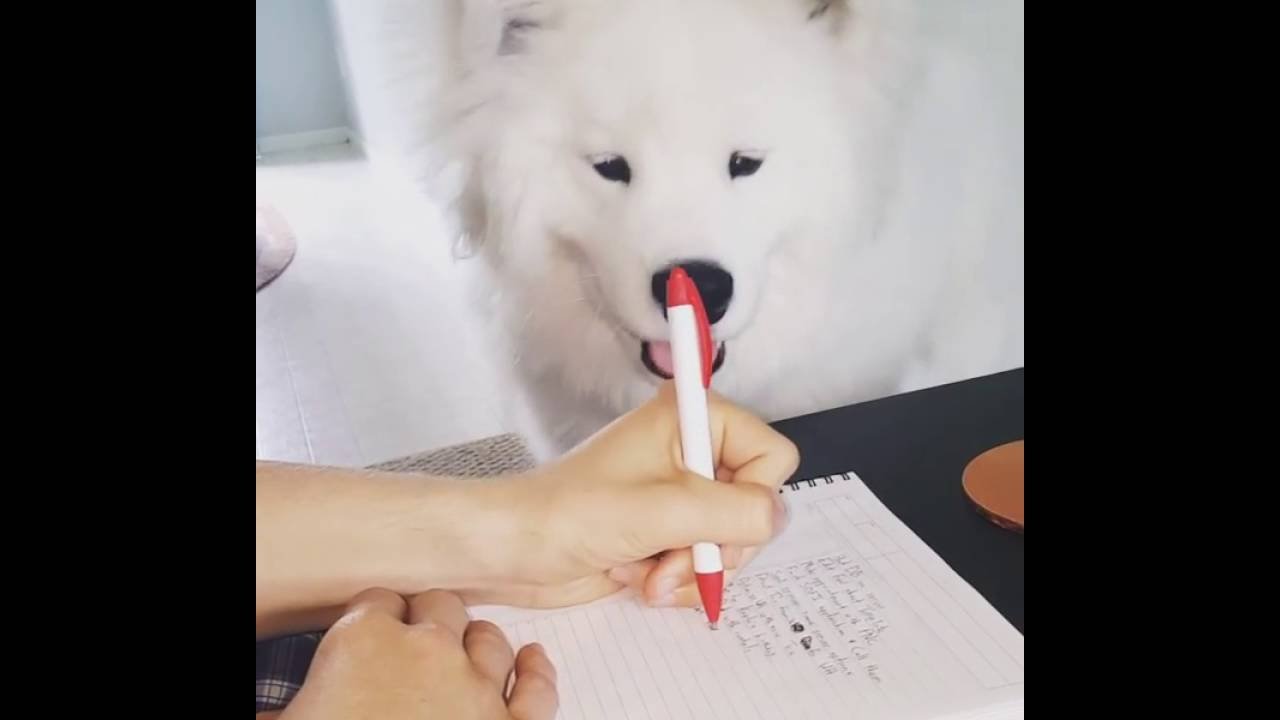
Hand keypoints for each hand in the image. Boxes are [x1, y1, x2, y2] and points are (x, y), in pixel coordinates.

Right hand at [280, 589, 556, 719]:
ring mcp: (475, 688)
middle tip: (414, 643)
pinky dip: (538, 674)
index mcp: (364, 640)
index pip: (376, 601)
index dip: (375, 617)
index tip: (373, 631)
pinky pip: (536, 692)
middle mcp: (427, 650)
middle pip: (438, 607)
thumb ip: (283, 710)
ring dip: (476, 643)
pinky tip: (534, 661)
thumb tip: (264, 715)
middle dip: (426, 622)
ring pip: (488, 640)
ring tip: (466, 650)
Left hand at [476, 382, 798, 607]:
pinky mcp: (668, 531)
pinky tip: (639, 577)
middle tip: (672, 555)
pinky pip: (706, 563)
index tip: (711, 516)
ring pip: (733, 542)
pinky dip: (678, 580)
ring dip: (692, 568)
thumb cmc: (570, 514)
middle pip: (755, 505)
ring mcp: (681, 493)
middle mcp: (692, 449)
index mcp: (692, 417)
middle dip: (715, 545)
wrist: (516, 550)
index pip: (772, 456)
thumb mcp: (667, 511)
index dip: (753, 497)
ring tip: (647, 572)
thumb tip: (778, 518)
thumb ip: (739, 513)